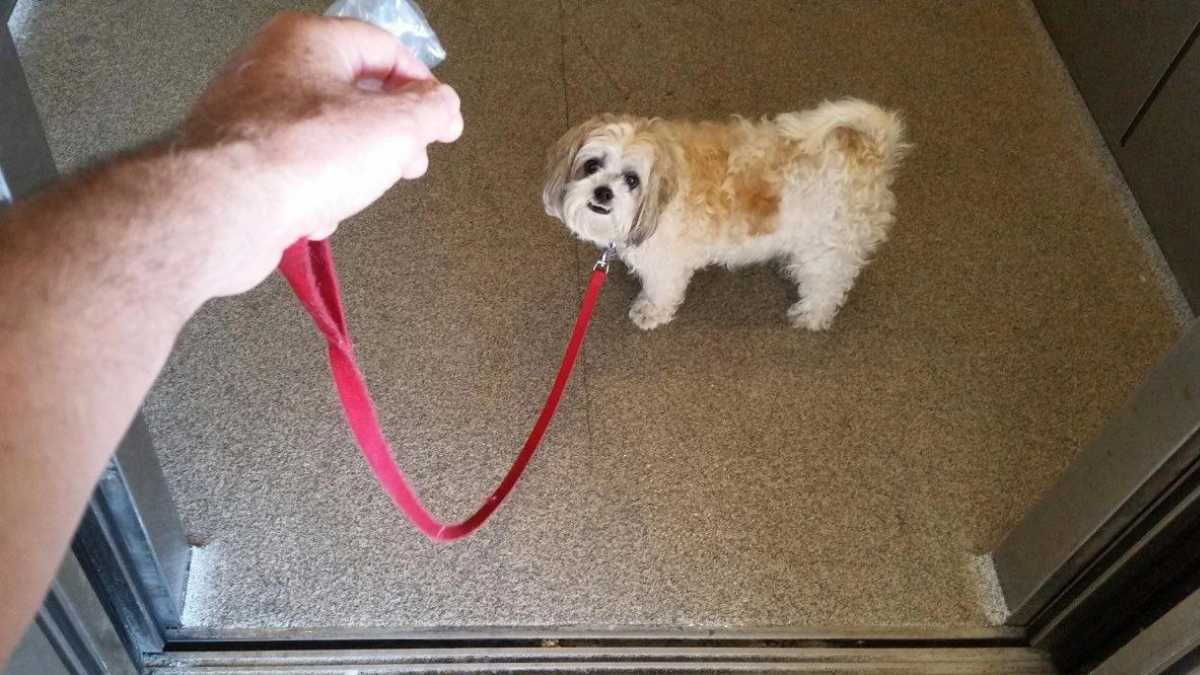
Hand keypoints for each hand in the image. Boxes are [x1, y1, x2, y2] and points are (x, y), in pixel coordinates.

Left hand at [179, 12, 462, 296]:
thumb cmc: (293, 158)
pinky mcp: (236, 159)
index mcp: (309, 39)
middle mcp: (271, 65)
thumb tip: (442, 107)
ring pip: (322, 134)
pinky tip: (319, 210)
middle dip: (390, 133)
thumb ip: (432, 111)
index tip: (441, 116)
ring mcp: (248, 112)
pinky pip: (292, 169)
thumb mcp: (396, 129)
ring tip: (362, 188)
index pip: (385, 48)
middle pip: (352, 92)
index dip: (423, 87)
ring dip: (351, 166)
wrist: (224, 210)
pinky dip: (313, 190)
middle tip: (410, 156)